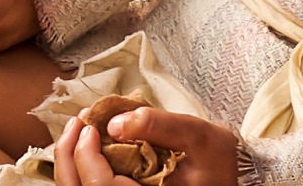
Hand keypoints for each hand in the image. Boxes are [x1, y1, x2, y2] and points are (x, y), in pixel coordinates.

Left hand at [54, 108, 239, 185]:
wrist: (234, 184)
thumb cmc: (220, 165)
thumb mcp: (201, 136)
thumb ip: (161, 125)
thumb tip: (116, 122)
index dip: (85, 156)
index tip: (89, 123)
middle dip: (68, 159)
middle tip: (75, 123)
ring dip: (72, 167)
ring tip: (77, 133)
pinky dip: (84, 173)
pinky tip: (90, 149)